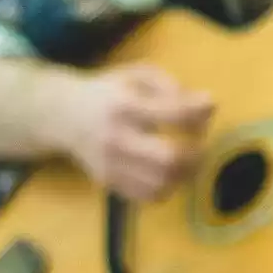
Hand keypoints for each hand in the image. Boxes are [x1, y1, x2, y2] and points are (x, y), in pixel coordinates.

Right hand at [60, 63, 212, 200]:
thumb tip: (204, 104)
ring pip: (162, 184)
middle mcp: (117, 139)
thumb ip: (170, 85)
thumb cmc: (108, 92)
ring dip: (186, 173)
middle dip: (196, 152)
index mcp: (124, 106)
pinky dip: (168, 187)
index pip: (173, 114)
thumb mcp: (136, 75)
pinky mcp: (109, 183)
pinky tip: (168, 172)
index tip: (209, 103)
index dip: (199, 110)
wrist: (63, 115)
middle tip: (200, 142)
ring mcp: (112, 165)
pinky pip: (149, 197)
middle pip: (169, 159)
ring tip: (187, 158)